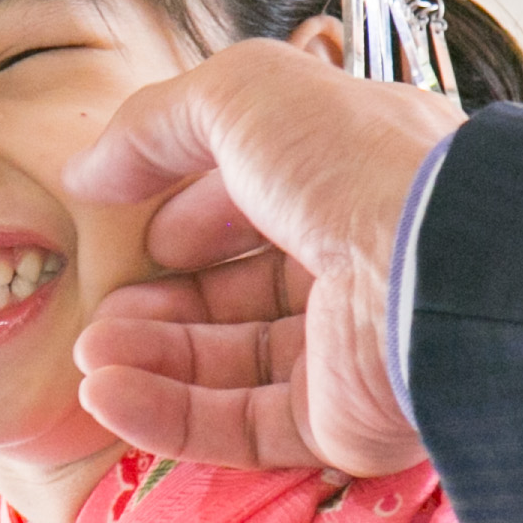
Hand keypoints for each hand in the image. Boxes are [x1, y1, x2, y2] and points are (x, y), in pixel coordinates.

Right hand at [67, 40, 454, 476]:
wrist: (435, 268)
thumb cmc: (352, 163)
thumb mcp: (242, 97)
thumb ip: (156, 124)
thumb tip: (88, 171)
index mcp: (353, 181)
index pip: (264, 206)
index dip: (196, 219)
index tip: (142, 235)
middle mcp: (358, 266)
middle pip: (239, 296)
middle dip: (159, 305)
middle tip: (98, 314)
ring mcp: (351, 351)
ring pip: (232, 366)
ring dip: (151, 360)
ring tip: (90, 355)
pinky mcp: (342, 424)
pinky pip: (243, 426)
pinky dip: (169, 413)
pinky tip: (108, 393)